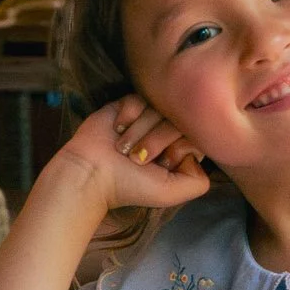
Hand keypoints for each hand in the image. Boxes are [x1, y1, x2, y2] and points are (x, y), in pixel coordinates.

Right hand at [55, 99, 209, 214]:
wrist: (90, 173)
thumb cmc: (129, 185)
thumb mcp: (171, 193)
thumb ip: (198, 181)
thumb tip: (199, 155)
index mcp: (178, 149)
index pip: (197, 132)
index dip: (180, 145)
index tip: (163, 162)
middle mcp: (165, 131)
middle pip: (179, 118)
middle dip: (157, 140)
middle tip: (138, 158)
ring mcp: (147, 117)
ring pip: (159, 107)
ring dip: (140, 130)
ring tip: (123, 148)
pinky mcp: (127, 104)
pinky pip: (140, 97)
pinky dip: (129, 114)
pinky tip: (118, 128)